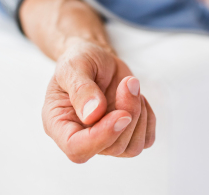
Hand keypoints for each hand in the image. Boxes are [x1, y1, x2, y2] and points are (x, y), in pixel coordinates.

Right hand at [42, 39, 155, 162]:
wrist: (96, 59)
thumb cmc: (79, 61)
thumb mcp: (74, 66)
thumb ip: (81, 90)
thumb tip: (92, 115)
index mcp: (59, 124)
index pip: (77, 149)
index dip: (101, 137)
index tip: (121, 113)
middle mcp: (82, 137)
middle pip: (112, 147)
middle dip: (128, 113)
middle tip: (128, 83)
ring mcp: (106, 140)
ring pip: (132, 147)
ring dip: (139, 115)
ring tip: (130, 86)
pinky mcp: (126, 135)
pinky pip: (146, 140)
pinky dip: (148, 118)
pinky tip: (137, 97)